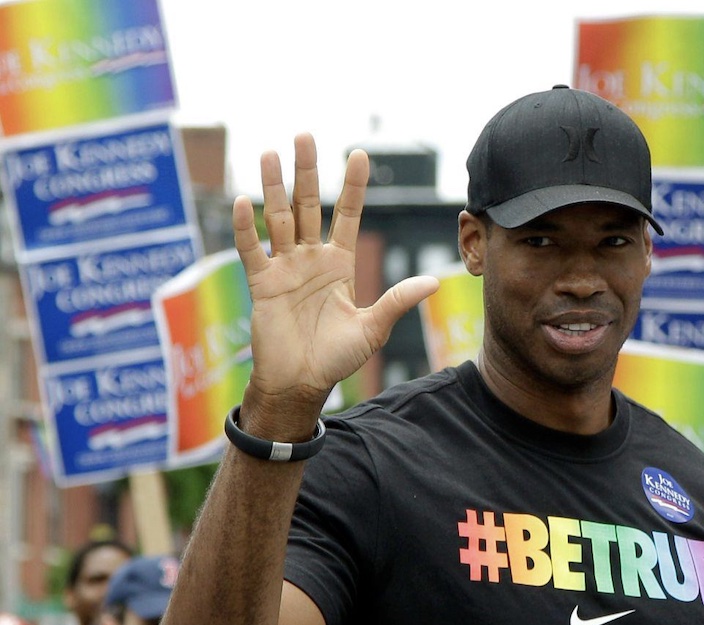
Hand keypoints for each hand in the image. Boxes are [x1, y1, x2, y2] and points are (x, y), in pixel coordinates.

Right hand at [234, 134, 437, 434]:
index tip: (359, 153)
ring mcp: (284, 268)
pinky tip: (244, 201)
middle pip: (308, 206)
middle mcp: (310, 259)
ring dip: (274, 187)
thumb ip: (397, 301)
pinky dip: (246, 227)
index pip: (347, 215)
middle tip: (305, 136)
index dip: (352, 186)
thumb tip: (433, 282)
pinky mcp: (262, 283)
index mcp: (339, 265)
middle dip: (307, 173)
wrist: (301, 383)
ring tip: (271, 153)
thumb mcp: (373, 328)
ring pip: (278, 219)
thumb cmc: (336, 357)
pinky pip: (251, 250)